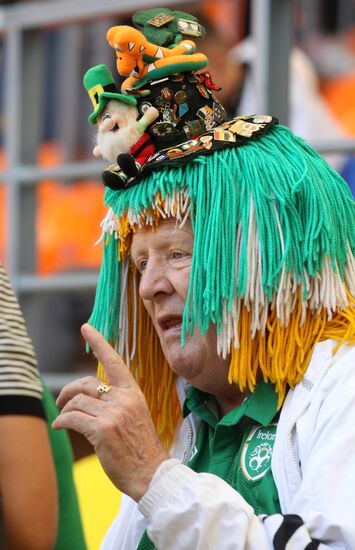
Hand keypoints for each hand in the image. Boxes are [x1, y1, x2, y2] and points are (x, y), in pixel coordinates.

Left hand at [52, 323, 168, 500]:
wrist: (152, 472)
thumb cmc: (142, 447)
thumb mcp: (136, 415)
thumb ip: (117, 401)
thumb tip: (91, 395)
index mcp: (133, 392)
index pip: (114, 361)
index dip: (99, 342)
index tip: (86, 327)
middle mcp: (123, 399)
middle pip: (86, 383)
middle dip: (68, 390)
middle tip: (62, 401)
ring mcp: (113, 414)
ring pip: (77, 402)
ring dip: (65, 411)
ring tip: (64, 420)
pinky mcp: (101, 430)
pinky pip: (72, 418)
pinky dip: (62, 421)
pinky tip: (60, 427)